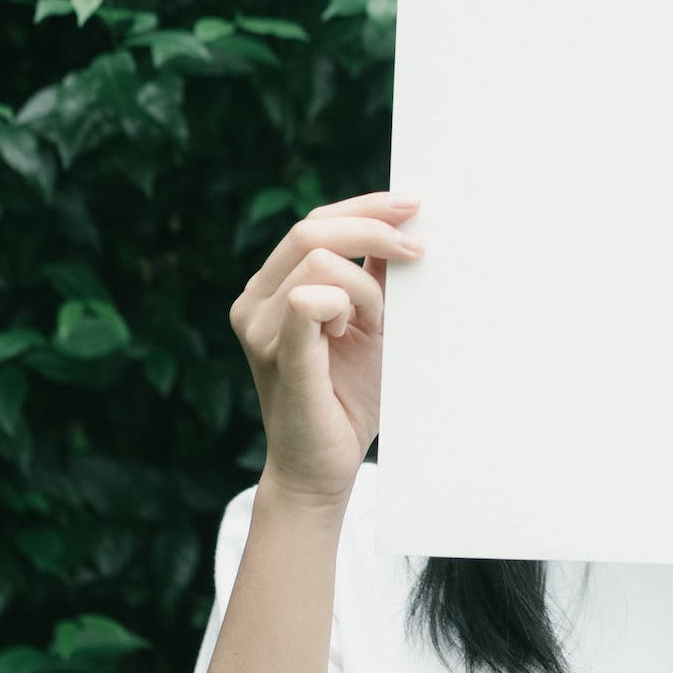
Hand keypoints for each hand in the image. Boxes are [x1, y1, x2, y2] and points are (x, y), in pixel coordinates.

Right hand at [228, 190, 424, 505]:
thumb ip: (373, 276)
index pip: (314, 222)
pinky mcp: (279, 356)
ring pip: (320, 262)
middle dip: (373, 232)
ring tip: (373, 327)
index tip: (413, 205)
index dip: (365, 206)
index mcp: (271, 287)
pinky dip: (342, 304)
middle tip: (419, 252)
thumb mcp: (370, 323)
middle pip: (312, 230)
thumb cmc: (349, 397)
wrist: (325, 467)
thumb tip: (404, 224)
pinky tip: (353, 330)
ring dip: (366, 288)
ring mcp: (258, 328)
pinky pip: (306, 302)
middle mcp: (254, 302)